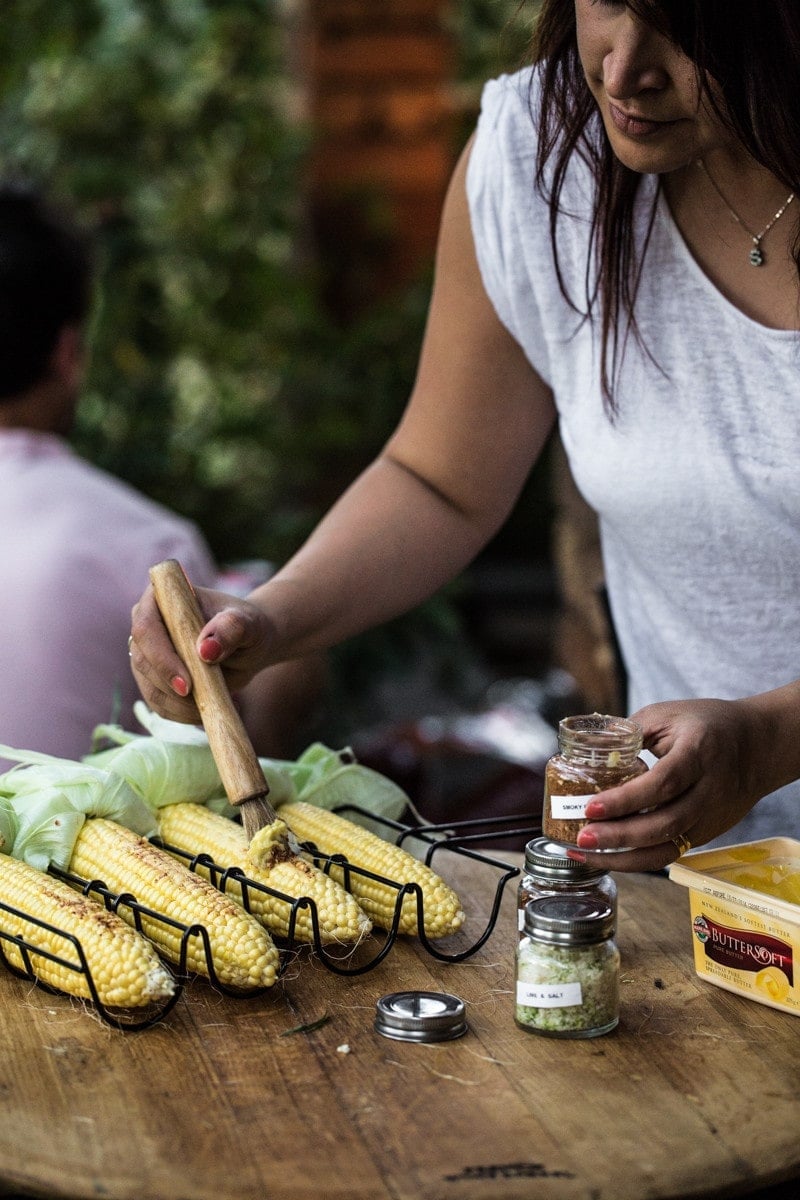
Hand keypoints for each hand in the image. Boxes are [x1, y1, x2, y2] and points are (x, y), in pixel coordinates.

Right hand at [129, 584, 273, 722]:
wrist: (249, 644)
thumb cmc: (247, 626)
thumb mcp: (248, 624)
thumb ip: (231, 628)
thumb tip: (205, 649)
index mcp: (162, 598)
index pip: (146, 628)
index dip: (161, 658)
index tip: (187, 684)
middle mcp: (147, 624)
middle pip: (142, 660)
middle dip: (170, 686)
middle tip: (203, 700)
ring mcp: (147, 654)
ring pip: (149, 686)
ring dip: (178, 705)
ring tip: (212, 703)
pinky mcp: (154, 679)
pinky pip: (159, 703)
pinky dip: (181, 714)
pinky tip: (206, 710)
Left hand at [569, 697, 770, 871]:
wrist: (758, 746)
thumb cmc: (707, 724)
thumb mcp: (667, 714)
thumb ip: (629, 731)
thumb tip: (585, 748)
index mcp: (699, 753)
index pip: (663, 783)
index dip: (626, 799)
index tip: (590, 807)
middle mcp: (709, 791)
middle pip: (665, 823)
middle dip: (619, 836)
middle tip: (579, 838)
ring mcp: (711, 817)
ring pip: (668, 847)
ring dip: (623, 856)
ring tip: (585, 854)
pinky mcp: (707, 833)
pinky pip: (670, 852)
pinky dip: (637, 860)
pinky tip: (608, 858)